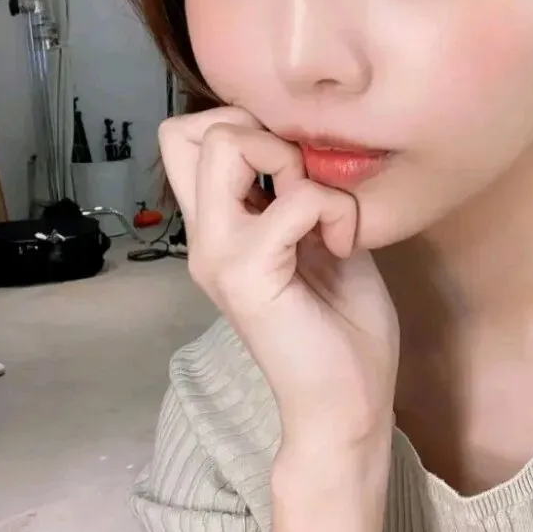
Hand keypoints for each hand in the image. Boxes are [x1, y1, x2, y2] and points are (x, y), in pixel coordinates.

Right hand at [159, 107, 399, 459]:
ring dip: (290, 161)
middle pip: (184, 130)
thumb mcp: (321, 240)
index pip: (186, 138)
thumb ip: (301, 195)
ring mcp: (219, 256)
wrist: (348, 403)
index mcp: (220, 229)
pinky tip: (341, 248)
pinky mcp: (248, 275)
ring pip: (223, 145)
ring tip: (321, 212)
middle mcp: (206, 238)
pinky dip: (334, 210)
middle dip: (257, 130)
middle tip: (301, 181)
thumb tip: (308, 149)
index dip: (243, 127)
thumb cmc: (342, 328)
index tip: (296, 170)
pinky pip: (294, 200)